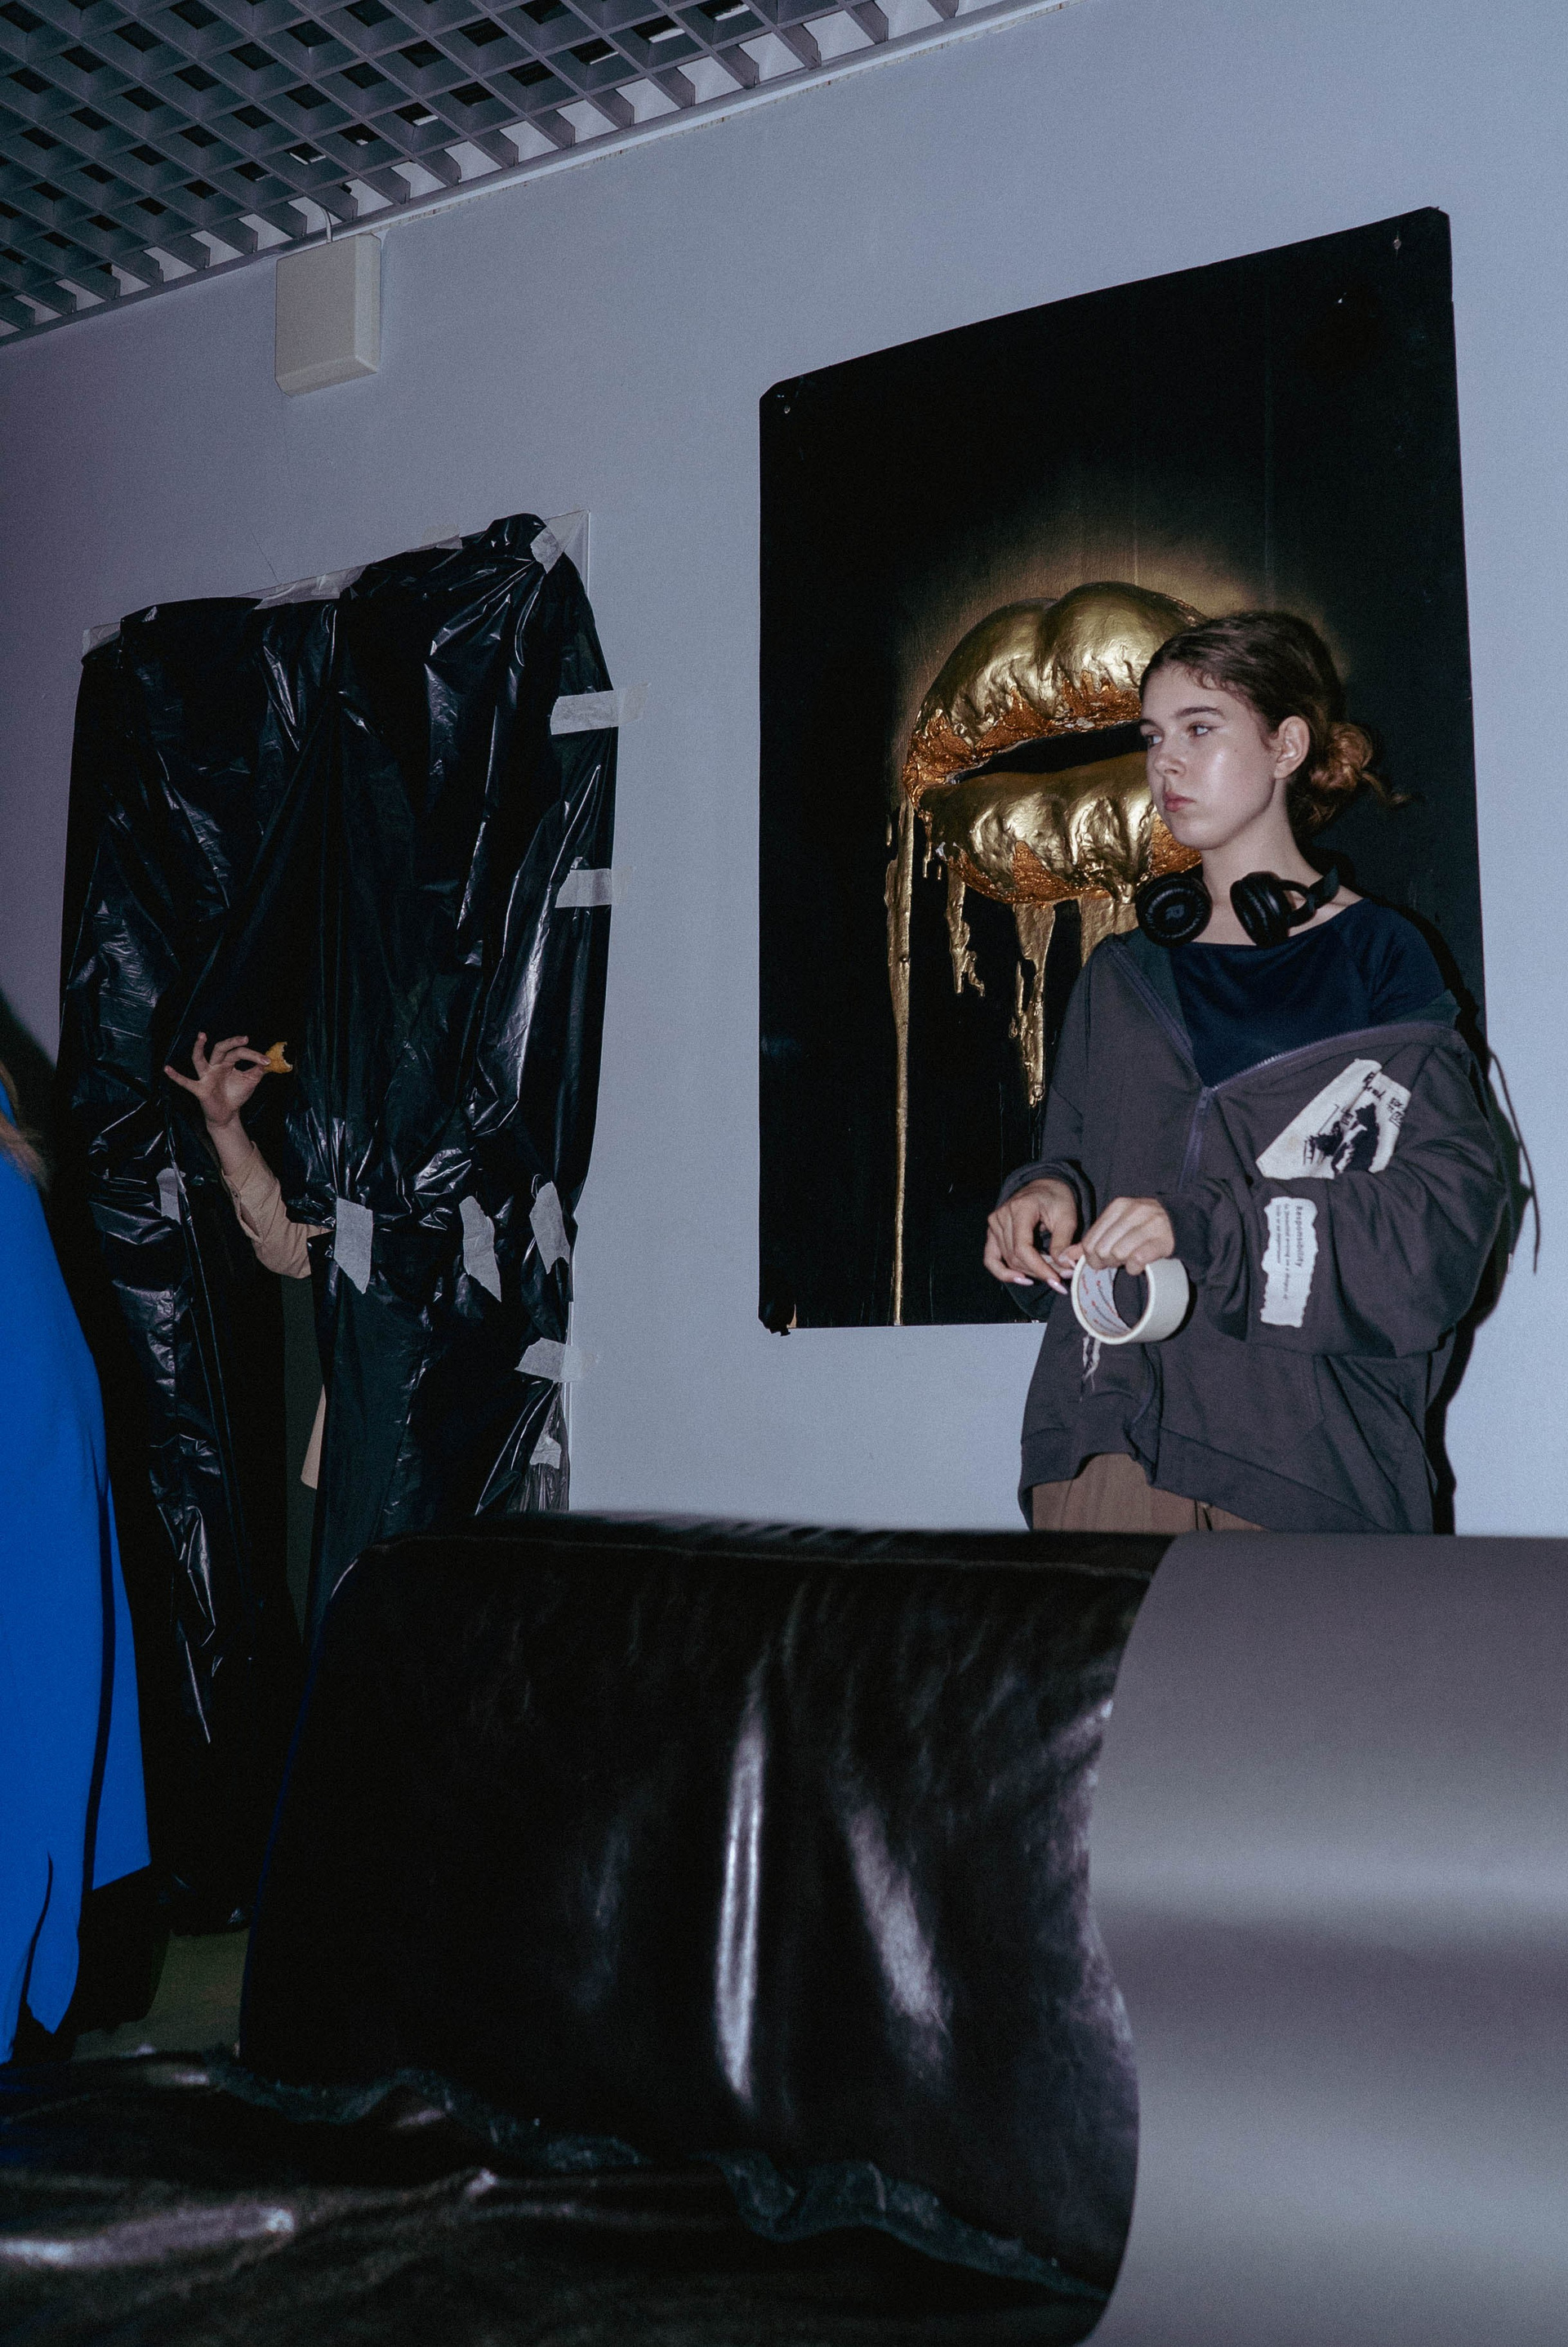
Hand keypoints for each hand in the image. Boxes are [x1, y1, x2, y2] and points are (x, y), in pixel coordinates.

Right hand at [163, 1033, 270, 1129]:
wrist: (228, 1114)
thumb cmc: (236, 1095)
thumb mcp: (250, 1081)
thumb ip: (257, 1071)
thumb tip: (267, 1061)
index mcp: (227, 1063)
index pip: (238, 1053)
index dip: (253, 1056)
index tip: (267, 1060)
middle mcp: (215, 1066)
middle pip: (220, 1049)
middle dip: (231, 1043)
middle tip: (244, 1039)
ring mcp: (206, 1076)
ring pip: (199, 1059)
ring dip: (199, 1048)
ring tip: (201, 1036)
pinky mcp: (200, 1089)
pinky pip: (186, 1082)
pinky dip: (176, 1076)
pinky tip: (167, 1069)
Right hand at [984, 1178, 1078, 1293]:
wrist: (1044, 1188)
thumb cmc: (1056, 1200)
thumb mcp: (1067, 1217)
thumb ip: (1064, 1242)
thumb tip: (1065, 1267)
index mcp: (1021, 1208)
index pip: (1023, 1247)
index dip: (1039, 1268)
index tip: (1056, 1280)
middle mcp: (1002, 1216)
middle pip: (1016, 1257)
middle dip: (1039, 1272)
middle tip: (1061, 1279)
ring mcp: (994, 1224)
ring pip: (1008, 1261)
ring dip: (1029, 1272)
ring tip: (1049, 1275)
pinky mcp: (992, 1233)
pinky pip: (991, 1259)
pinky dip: (1004, 1273)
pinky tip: (1021, 1279)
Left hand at [1065, 1197, 1175, 1276]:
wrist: (1181, 1222)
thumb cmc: (1144, 1226)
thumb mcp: (1118, 1225)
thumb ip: (1094, 1239)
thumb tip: (1066, 1256)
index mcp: (1119, 1206)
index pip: (1091, 1240)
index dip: (1091, 1257)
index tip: (1101, 1260)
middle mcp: (1134, 1212)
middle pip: (1102, 1249)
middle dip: (1106, 1261)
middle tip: (1116, 1262)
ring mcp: (1150, 1225)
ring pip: (1118, 1254)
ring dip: (1121, 1264)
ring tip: (1128, 1260)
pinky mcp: (1163, 1240)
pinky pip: (1137, 1259)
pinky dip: (1134, 1267)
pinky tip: (1139, 1264)